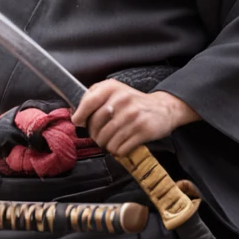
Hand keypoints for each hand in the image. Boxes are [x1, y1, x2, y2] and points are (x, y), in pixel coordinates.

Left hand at [71, 82, 199, 157]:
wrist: (163, 108)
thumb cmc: (133, 102)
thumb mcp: (114, 91)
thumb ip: (93, 97)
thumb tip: (75, 114)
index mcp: (112, 88)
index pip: (88, 103)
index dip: (80, 116)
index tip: (79, 122)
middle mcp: (122, 99)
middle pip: (96, 127)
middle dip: (95, 135)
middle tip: (101, 135)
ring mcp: (133, 115)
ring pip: (107, 141)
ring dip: (107, 145)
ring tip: (113, 140)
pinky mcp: (143, 130)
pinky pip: (120, 148)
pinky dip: (119, 150)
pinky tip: (123, 144)